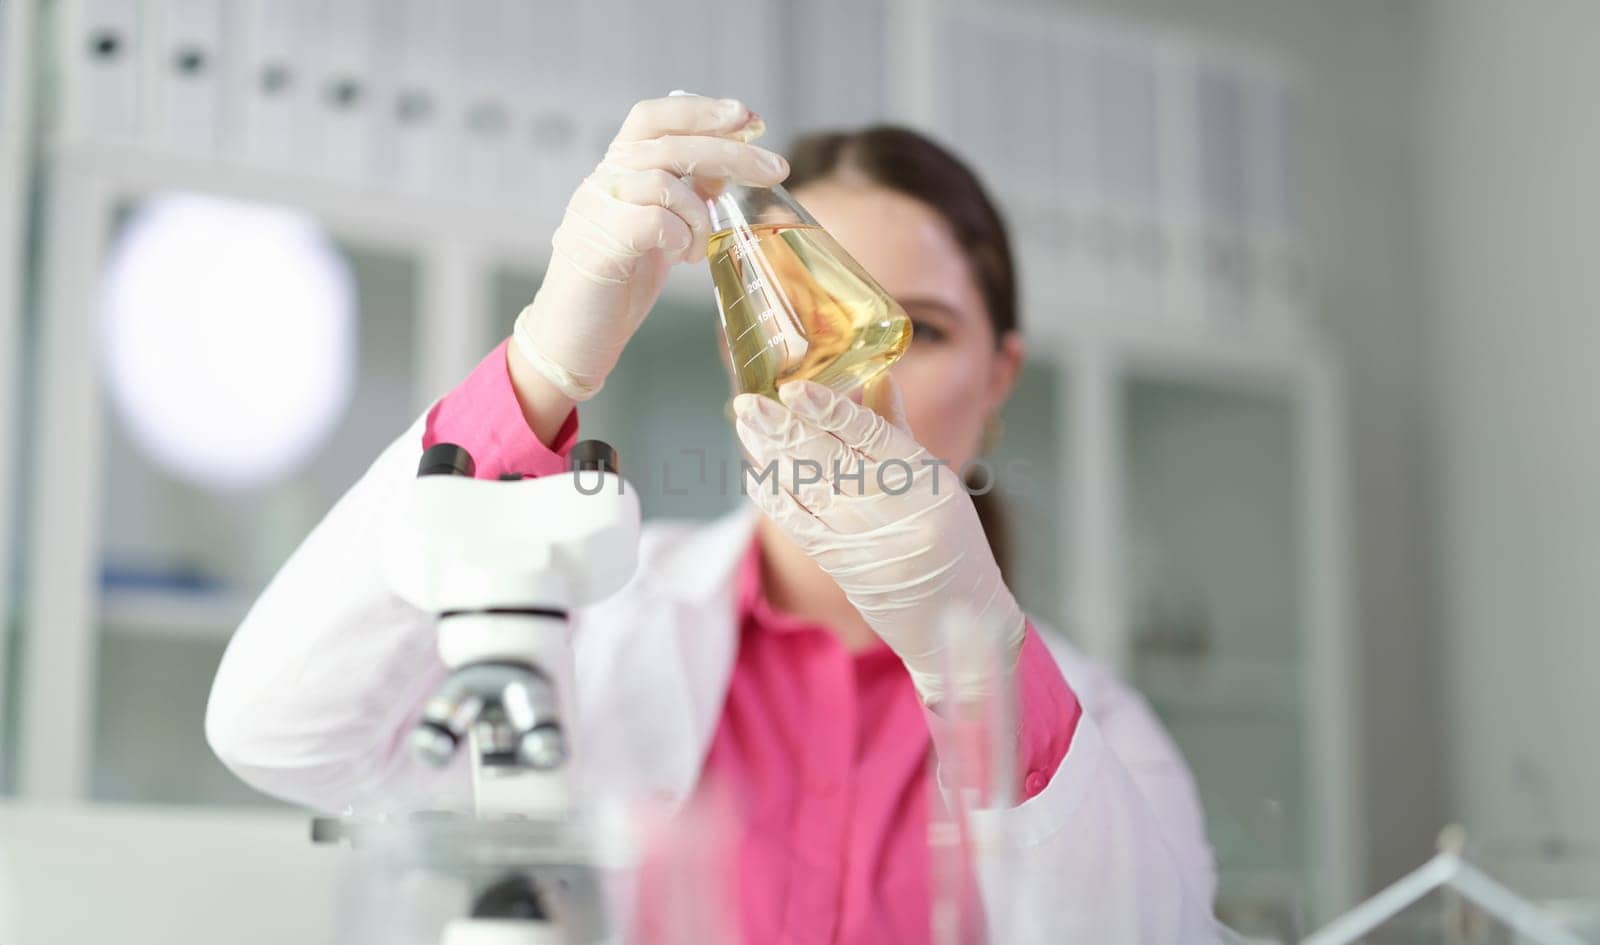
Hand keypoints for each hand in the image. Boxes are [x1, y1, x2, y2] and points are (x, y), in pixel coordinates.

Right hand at [513, 95, 787, 404]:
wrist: (575, 339)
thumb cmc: (621, 285)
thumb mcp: (662, 232)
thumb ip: (686, 196)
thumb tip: (726, 168)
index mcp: (616, 170)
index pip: (654, 116)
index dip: (701, 109)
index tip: (748, 117)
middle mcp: (601, 180)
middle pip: (670, 143)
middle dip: (731, 153)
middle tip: (776, 169)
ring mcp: (594, 209)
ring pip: (662, 181)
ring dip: (699, 214)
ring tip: (700, 247)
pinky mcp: (596, 244)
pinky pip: (654, 221)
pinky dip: (680, 237)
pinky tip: (680, 258)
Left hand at [732, 379, 1026, 704]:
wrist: (955, 617)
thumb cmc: (951, 540)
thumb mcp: (937, 481)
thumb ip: (899, 430)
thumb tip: (878, 377)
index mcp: (921, 477)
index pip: (868, 433)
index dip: (828, 409)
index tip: (794, 387)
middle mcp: (888, 506)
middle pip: (825, 457)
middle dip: (781, 427)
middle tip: (747, 400)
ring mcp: (859, 537)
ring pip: (804, 487)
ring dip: (770, 454)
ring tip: (747, 422)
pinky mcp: (837, 563)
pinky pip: (797, 525)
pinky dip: (774, 496)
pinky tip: (756, 472)